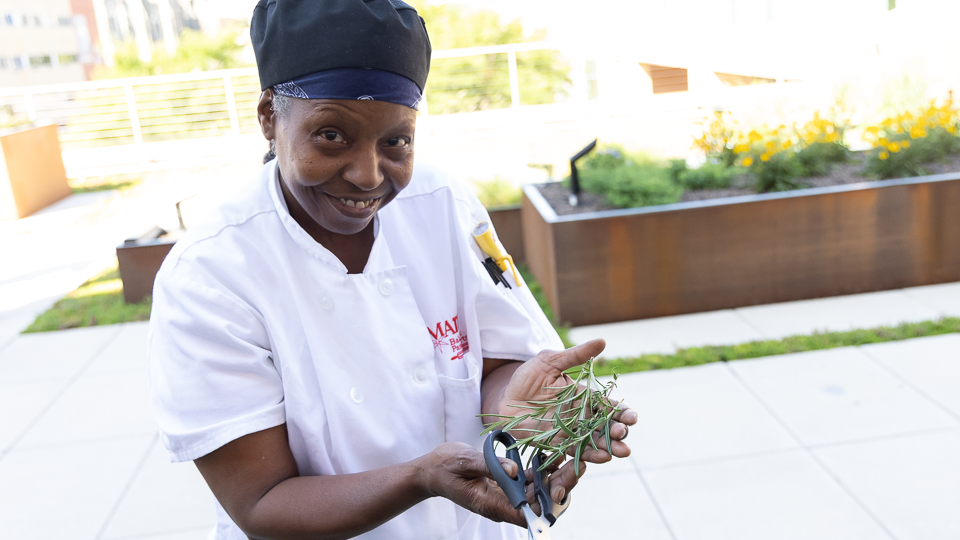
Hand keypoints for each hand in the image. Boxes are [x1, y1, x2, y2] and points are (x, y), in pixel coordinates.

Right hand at [417, 443, 583, 526]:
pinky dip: (544, 469)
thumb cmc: (444, 467)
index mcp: (492, 505)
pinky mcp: (508, 482)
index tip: (561, 488)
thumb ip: (490, 466)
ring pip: (539, 491)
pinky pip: (531, 480)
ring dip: (557, 477)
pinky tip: (556, 455)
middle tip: (579, 466)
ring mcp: (507, 493)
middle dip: (561, 486)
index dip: (547, 505)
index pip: (527, 514)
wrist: (432, 470)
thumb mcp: (465, 462)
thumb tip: (515, 471)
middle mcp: (503, 503)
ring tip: (575, 459)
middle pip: (539, 502)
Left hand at [497, 339, 638, 462]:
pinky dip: (590, 456)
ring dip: (610, 447)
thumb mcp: (550, 361)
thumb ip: (575, 355)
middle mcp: (581, 416)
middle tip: (624, 433)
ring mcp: (571, 431)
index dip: (622, 412)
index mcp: (584, 396)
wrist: (504, 399)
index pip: (607, 405)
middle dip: (618, 431)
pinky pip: (577, 451)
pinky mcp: (558, 444)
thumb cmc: (527, 377)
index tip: (633, 417)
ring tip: (621, 451)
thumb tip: (602, 341)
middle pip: (605, 426)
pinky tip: (602, 458)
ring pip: (595, 441)